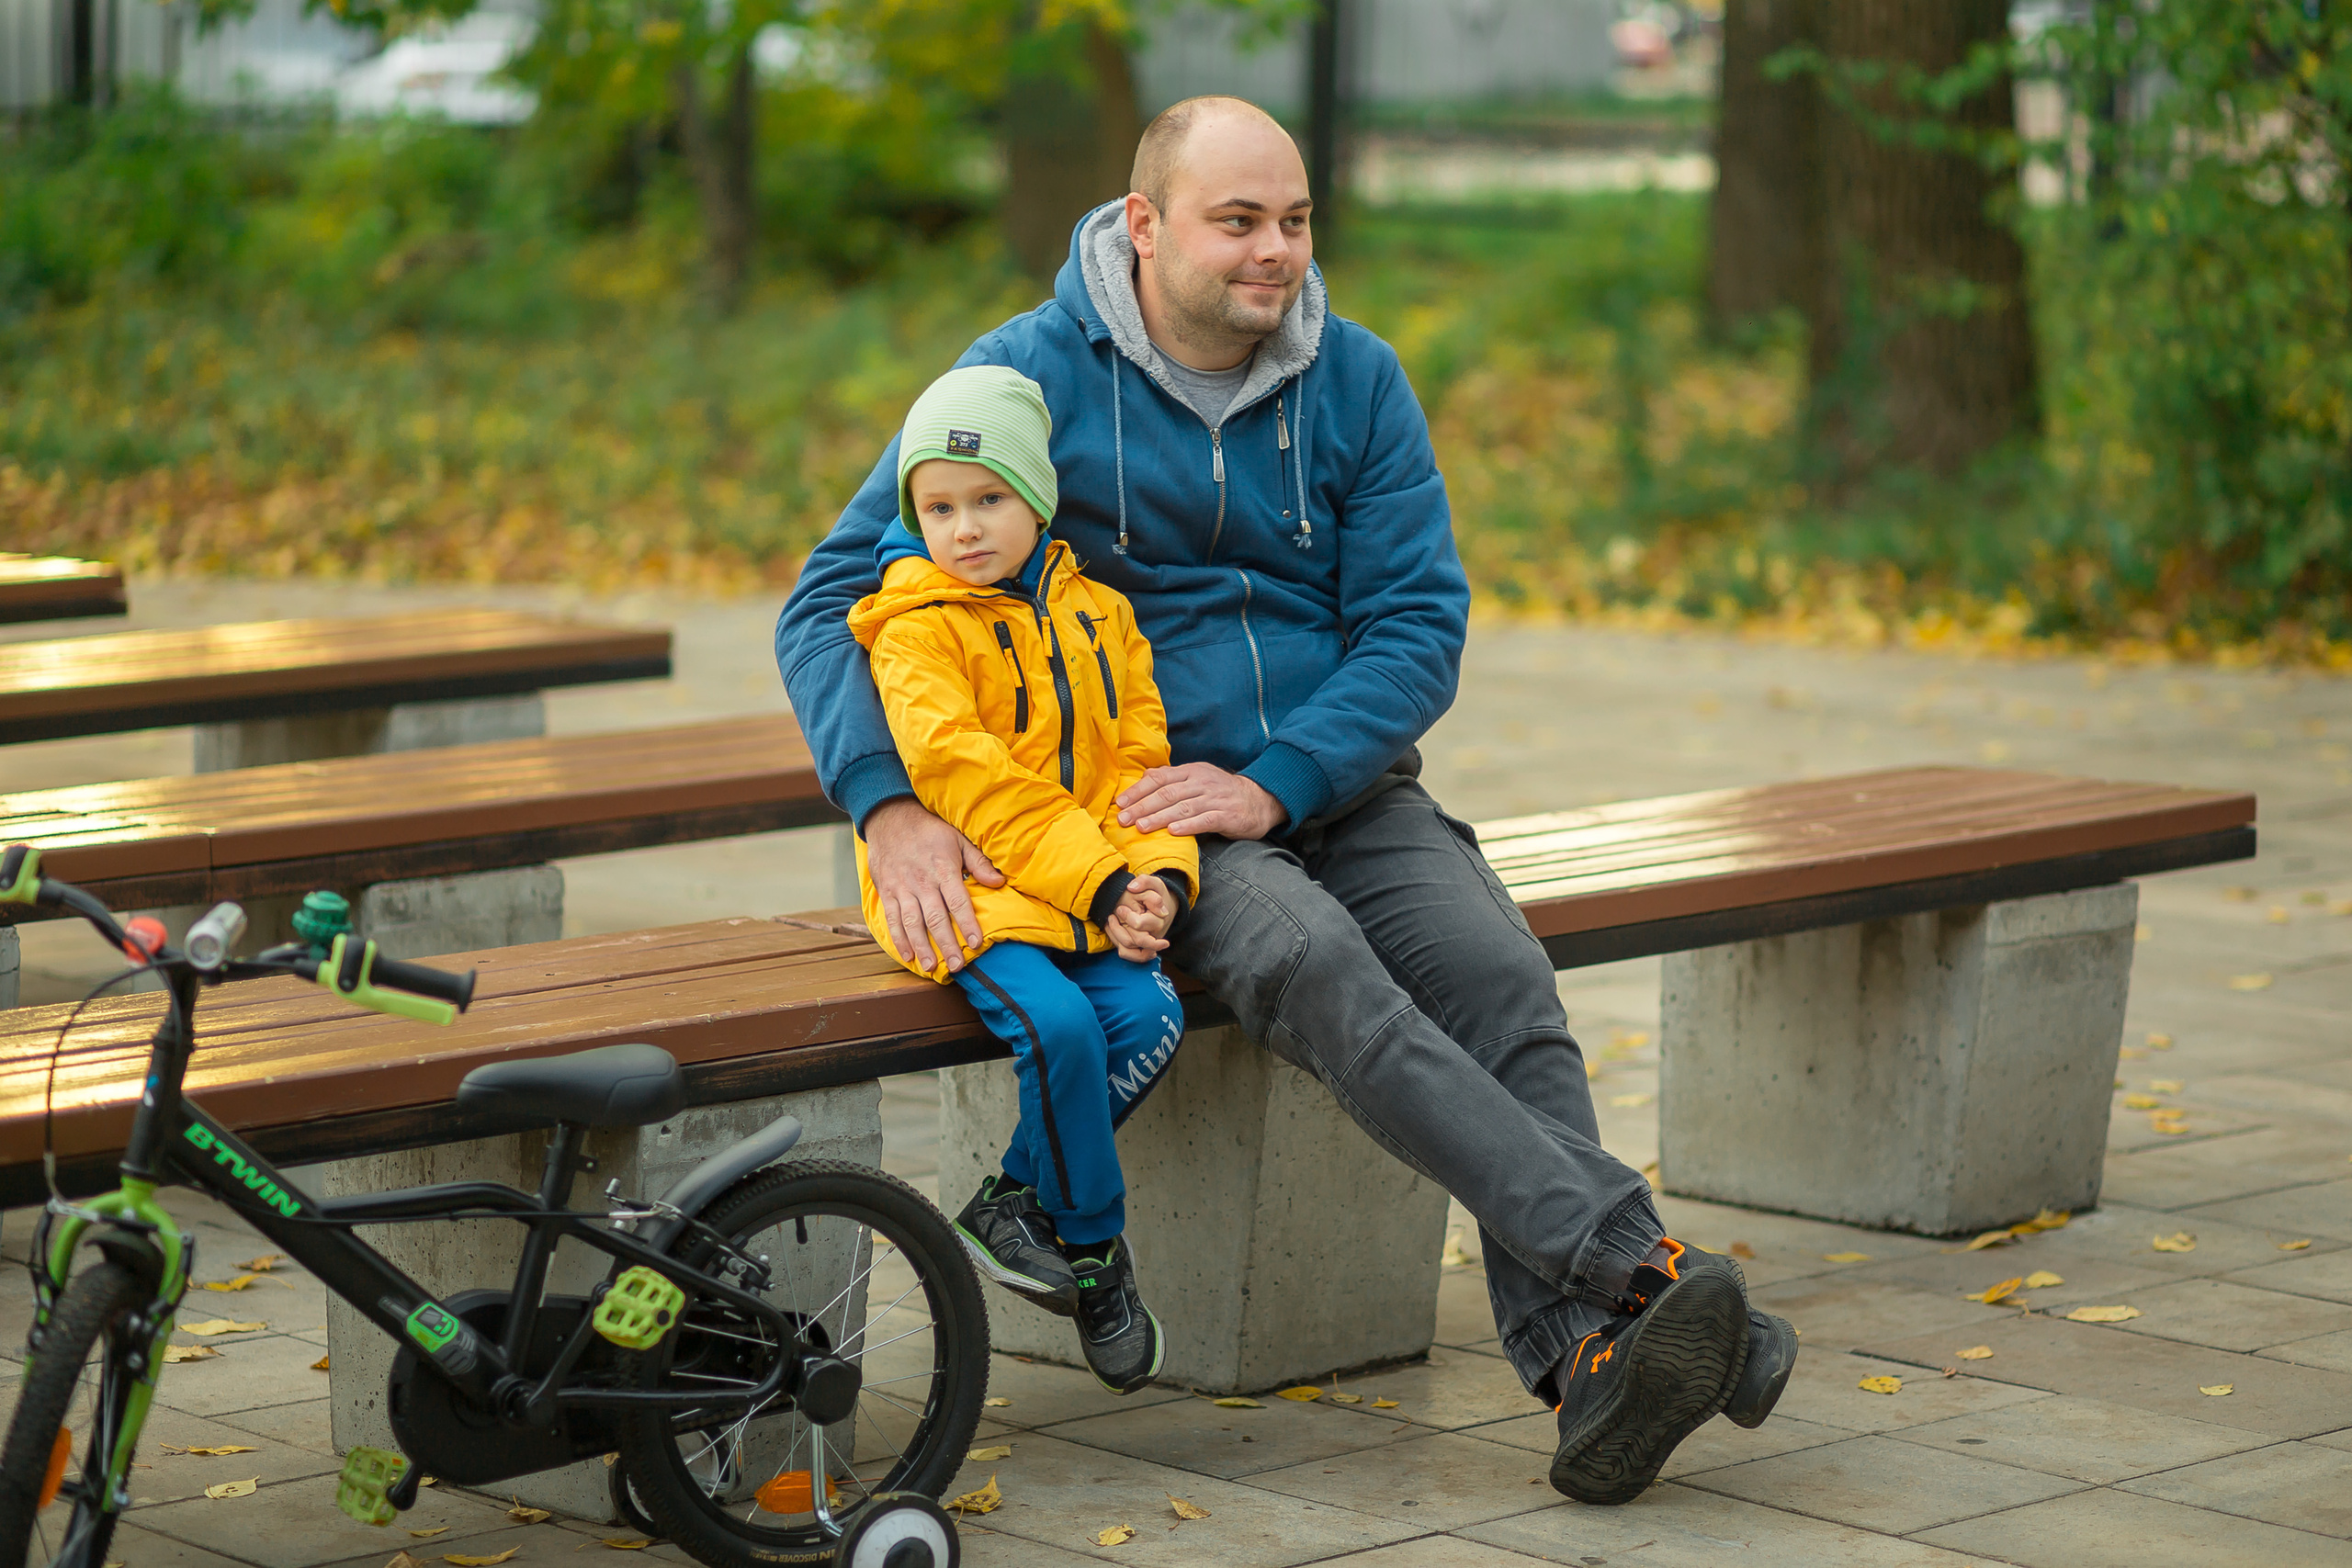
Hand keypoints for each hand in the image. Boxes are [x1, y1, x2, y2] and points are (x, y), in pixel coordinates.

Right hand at [863, 797, 1004, 972]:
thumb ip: (978, 862)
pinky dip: (899, 939)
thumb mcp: (958, 839)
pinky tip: (908, 955)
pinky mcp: (888, 892)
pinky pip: (892, 919)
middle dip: (946, 944)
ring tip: (931, 967)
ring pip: (912, 923)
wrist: (890, 817)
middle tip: (957, 965)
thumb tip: (999, 881)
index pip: (958, 900)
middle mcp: (922, 881)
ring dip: (922, 947)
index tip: (976, 942)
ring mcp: (902, 888)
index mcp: (943, 869)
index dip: (967, 922)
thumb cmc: (930, 830)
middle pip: (935, 917)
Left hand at [1104, 874, 1171, 960]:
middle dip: (1119, 927)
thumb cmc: (1157, 894)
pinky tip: (1112, 931)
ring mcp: (1147, 943)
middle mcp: (1154, 935)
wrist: (1163, 908)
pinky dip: (1118, 945)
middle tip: (1115, 913)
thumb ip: (1144, 881)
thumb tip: (1131, 888)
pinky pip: (1128, 954)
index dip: (1127, 916)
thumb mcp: (1154, 883)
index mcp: (1159, 920)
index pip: (1139, 924)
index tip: (1121, 908)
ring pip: (1128, 948)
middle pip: (1135, 940)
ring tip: (1110, 920)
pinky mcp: (1139, 947)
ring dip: (1115, 935)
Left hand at [1116, 762, 1286, 839]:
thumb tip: (1144, 777)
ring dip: (1160, 817)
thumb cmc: (1220, 791)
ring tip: (1141, 827)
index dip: (1138, 790)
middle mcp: (1201, 782)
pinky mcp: (1227, 815)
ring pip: (1183, 807)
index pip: (1159, 778)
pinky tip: (1173, 832)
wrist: (1259, 799)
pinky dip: (1188, 826)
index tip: (1120, 803)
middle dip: (1142, 807)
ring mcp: (1215, 799)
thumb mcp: (1197, 778)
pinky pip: (1205, 820)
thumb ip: (1172, 778)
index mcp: (1191, 771)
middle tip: (1123, 819)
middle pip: (1167, 794)